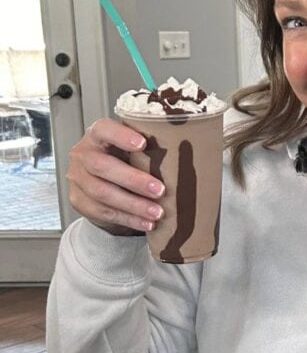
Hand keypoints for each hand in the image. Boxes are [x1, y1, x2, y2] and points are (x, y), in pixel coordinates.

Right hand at [67, 118, 164, 235]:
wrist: (100, 182)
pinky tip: (146, 223)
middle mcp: (83, 155)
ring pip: (103, 193)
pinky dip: (128, 219)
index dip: (122, 136)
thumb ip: (146, 148)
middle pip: (102, 167)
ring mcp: (78, 179)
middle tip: (160, 190)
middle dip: (134, 180)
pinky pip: (104, 212)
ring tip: (157, 212)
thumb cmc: (122, 159)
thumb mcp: (130, 149)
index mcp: (97, 135)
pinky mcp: (79, 201)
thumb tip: (183, 153)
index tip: (143, 144)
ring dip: (134, 205)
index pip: (104, 130)